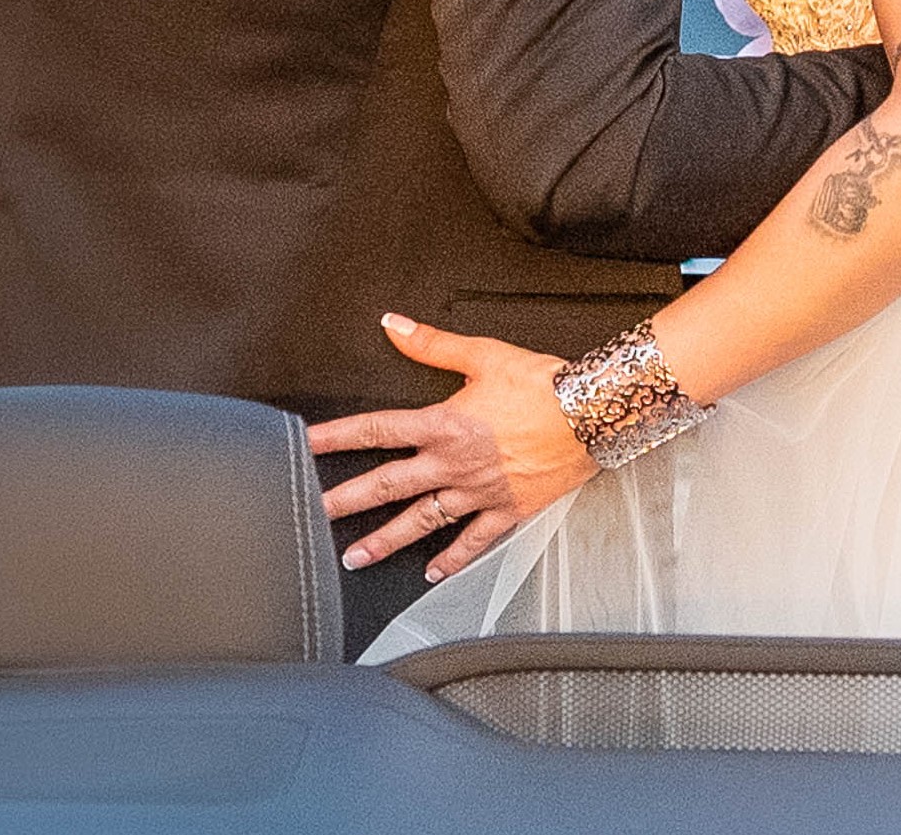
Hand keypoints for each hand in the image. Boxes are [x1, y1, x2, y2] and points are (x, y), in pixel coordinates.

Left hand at [305, 314, 595, 582]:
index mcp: (444, 424)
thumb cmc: (542, 383)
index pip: (378, 430)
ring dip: (386, 540)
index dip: (338, 437)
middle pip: (388, 484)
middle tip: (314, 516)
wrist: (592, 413)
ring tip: (355, 558)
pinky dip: (452, 561)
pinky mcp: (507, 510)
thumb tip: (393, 325)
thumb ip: (432, 343)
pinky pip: (473, 543)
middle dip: (347, 501)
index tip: (308, 447)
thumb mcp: (484, 354)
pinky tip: (432, 574)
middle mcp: (454, 463)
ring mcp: (479, 493)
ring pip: (422, 521)